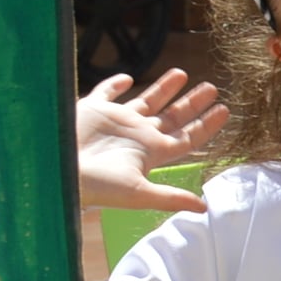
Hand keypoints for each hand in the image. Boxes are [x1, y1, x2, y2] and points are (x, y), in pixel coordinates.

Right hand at [76, 69, 228, 211]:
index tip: (225, 109)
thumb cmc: (95, 186)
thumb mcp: (137, 192)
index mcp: (151, 151)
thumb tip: (204, 207)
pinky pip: (106, 93)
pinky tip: (126, 77)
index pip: (187, 137)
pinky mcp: (92, 110)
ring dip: (163, 89)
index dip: (206, 125)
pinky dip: (115, 85)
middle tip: (212, 87)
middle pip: (172, 117)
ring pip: (145, 101)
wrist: (55, 173)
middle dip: (192, 103)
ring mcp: (115, 122)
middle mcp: (136, 135)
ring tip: (181, 73)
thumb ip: (170, 197)